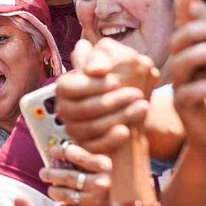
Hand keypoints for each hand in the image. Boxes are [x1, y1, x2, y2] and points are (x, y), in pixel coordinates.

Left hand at [40, 143, 111, 205]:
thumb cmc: (129, 180)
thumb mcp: (118, 161)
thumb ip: (100, 151)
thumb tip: (76, 144)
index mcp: (106, 165)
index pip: (75, 154)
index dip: (60, 152)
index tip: (53, 151)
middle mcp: (100, 182)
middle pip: (67, 176)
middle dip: (51, 174)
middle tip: (45, 172)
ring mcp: (95, 200)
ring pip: (66, 195)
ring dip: (55, 191)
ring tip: (52, 188)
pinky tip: (63, 205)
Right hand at [56, 38, 157, 152]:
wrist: (129, 107)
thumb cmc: (117, 77)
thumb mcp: (109, 60)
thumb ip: (99, 57)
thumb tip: (98, 70)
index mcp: (64, 86)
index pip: (73, 87)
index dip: (94, 86)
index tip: (117, 82)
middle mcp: (63, 108)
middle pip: (83, 109)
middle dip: (112, 102)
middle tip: (136, 94)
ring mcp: (73, 129)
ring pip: (90, 128)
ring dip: (118, 117)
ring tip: (142, 107)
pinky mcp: (85, 146)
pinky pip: (94, 147)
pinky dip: (110, 140)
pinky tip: (126, 131)